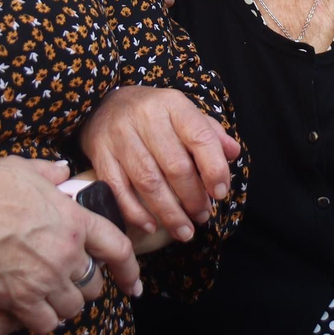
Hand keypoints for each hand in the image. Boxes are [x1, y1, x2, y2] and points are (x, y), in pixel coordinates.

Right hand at [0, 156, 139, 334]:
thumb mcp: (24, 169)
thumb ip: (49, 173)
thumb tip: (61, 169)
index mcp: (75, 219)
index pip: (117, 248)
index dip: (129, 269)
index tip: (132, 284)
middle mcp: (67, 252)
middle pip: (94, 285)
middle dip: (85, 287)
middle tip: (69, 284)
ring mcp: (46, 278)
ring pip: (73, 308)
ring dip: (64, 306)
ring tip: (49, 299)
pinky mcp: (21, 299)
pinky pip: (46, 323)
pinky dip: (42, 322)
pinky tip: (30, 312)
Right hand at [80, 85, 239, 241]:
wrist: (103, 104)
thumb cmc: (152, 115)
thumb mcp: (183, 113)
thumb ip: (210, 133)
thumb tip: (233, 153)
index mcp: (173, 105)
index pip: (200, 137)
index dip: (214, 169)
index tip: (220, 193)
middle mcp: (146, 117)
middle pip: (174, 165)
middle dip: (193, 197)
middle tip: (203, 216)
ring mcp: (119, 136)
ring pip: (148, 181)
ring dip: (169, 213)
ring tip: (185, 231)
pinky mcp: (100, 154)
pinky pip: (118, 189)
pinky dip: (135, 212)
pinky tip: (152, 226)